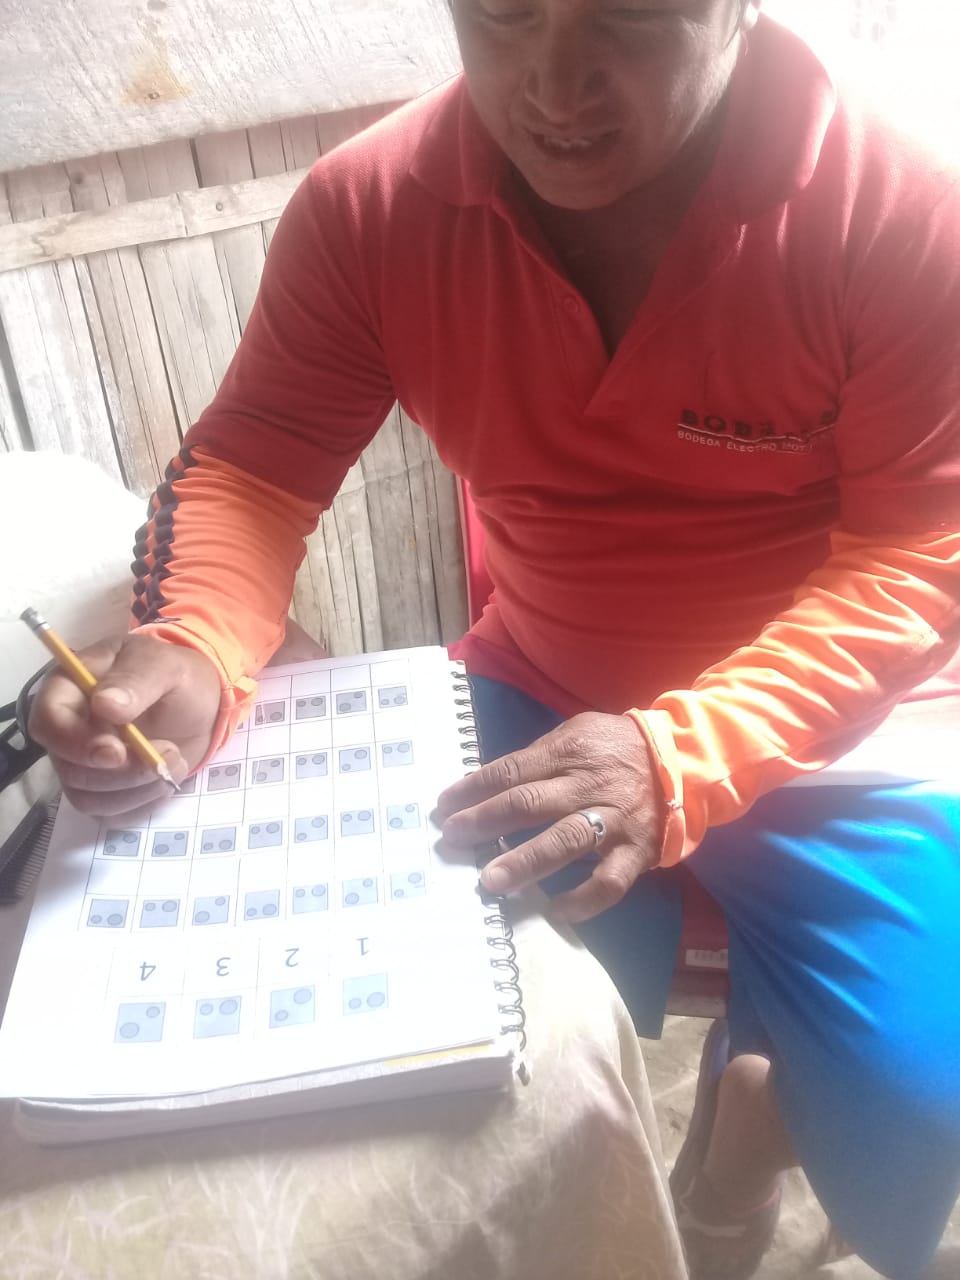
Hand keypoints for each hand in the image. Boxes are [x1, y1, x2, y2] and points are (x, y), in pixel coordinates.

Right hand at [28, 632, 220, 817]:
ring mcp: (83, 765)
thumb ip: (135, 680)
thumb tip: (105, 704)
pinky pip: (111, 814)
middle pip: (69, 769)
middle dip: (120, 772)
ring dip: (136, 788)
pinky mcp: (105, 791)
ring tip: (175, 760)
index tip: (116, 751)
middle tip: (167, 751)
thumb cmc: (174, 676)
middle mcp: (68, 731)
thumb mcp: (163, 665)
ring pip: (88, 798)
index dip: (75, 743)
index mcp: (70, 690)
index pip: (47, 722)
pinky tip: (167, 777)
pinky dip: (143, 802)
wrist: (201, 704)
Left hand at [436, 711, 662, 922]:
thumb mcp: (575, 735)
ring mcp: (612, 821)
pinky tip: (554, 910)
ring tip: (490, 879)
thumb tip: (488, 786)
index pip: (511, 771)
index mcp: (568, 753)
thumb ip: (538, 759)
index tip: (444, 806)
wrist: (681, 760)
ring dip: (525, 861)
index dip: (474, 788)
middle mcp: (587, 786)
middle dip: (486, 821)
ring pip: (565, 841)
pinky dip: (582, 899)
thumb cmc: (615, 748)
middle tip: (453, 838)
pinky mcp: (636, 852)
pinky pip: (608, 881)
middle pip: (529, 803)